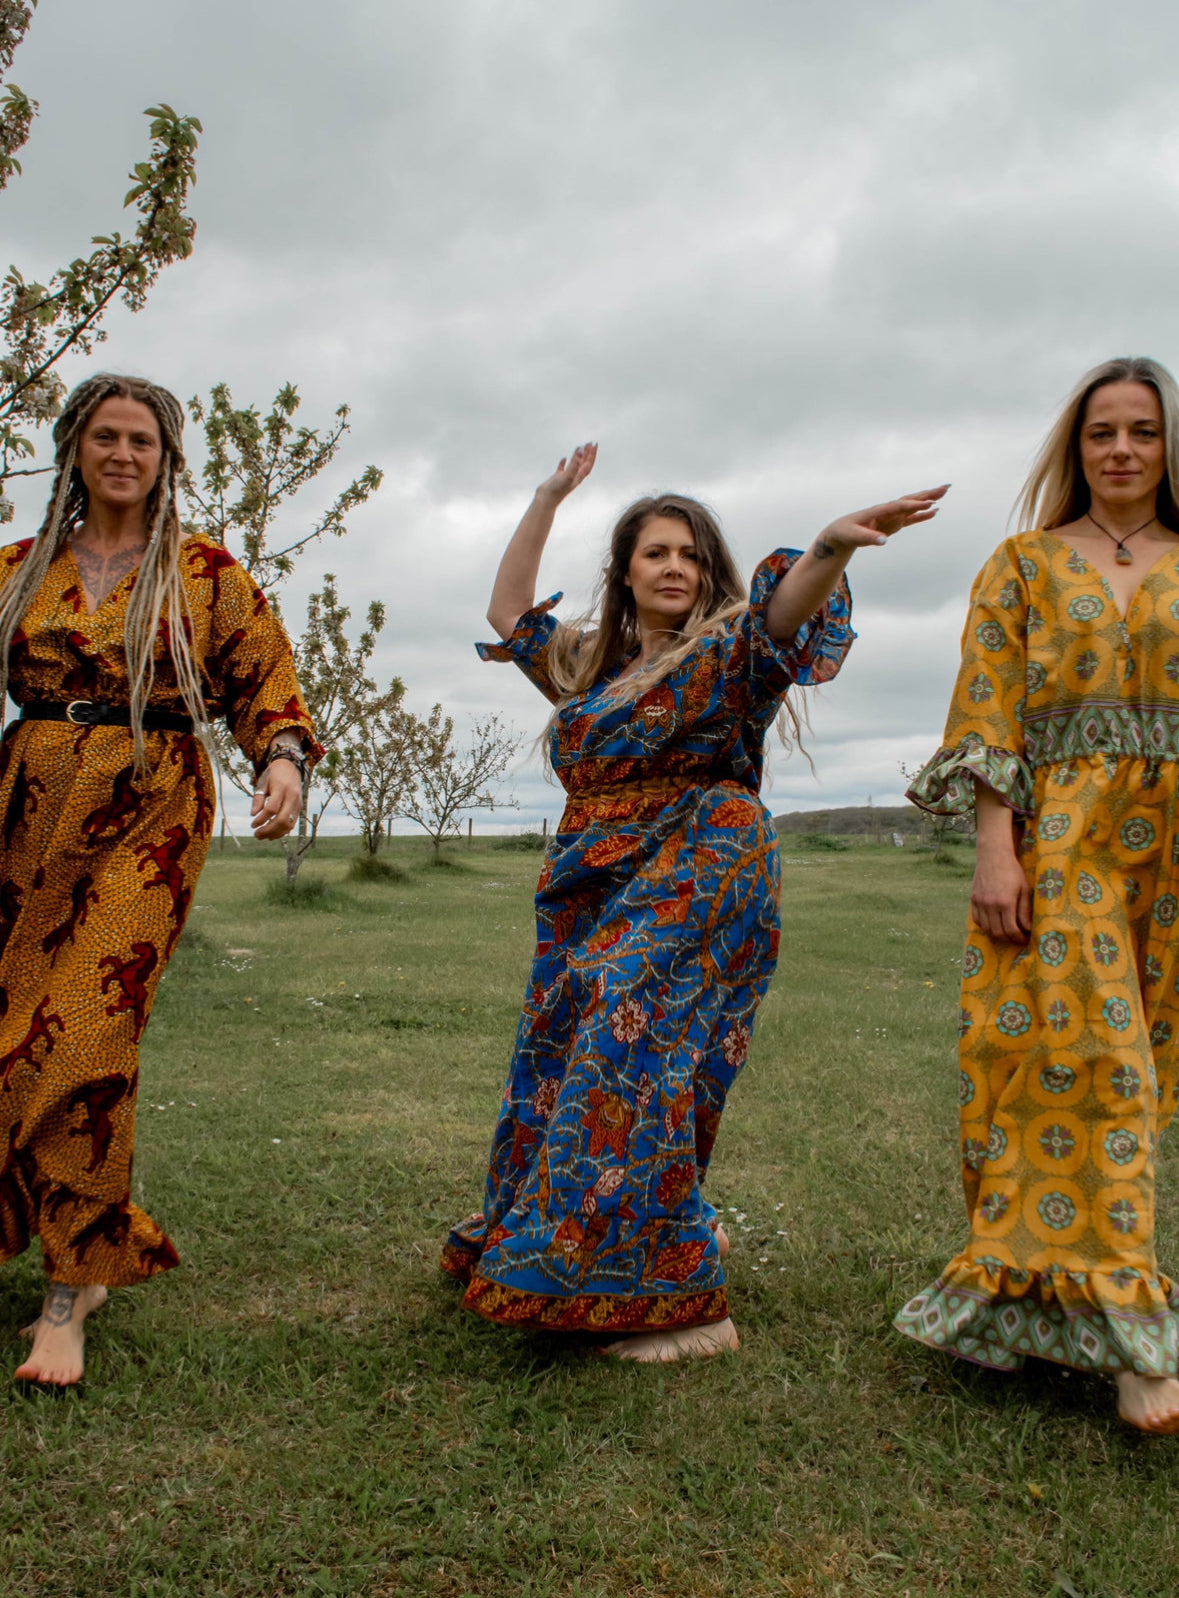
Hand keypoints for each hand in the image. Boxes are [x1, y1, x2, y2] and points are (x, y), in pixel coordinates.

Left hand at [251, 759, 302, 839]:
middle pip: (282, 819)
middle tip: (256, 835)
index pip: (272, 809)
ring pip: (288, 824)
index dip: (261, 819)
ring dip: (275, 833)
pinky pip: (292, 823)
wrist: (290, 767)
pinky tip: (272, 834)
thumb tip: (253, 814)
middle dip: (268, 830)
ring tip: (263, 836)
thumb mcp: (262, 782)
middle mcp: (292, 796)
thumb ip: (258, 798)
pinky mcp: (299, 807)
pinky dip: (282, 831)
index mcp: (281, 788)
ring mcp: (298, 803)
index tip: (252, 824)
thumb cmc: (274, 774)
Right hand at [536, 442, 596, 503]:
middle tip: (590, 443)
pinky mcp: (557, 479)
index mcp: (578, 477)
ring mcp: (565, 478)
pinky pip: (562, 469)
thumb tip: (581, 450)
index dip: (592, 454)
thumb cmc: (557, 490)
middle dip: (587, 454)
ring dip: (578, 457)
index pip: (588, 464)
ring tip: (579, 448)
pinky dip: (564, 463)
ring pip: (574, 465)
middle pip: (583, 464)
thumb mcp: (568, 475)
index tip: (594, 444)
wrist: (545, 500)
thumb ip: (575, 463)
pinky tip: (564, 458)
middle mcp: (574, 477)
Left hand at [817, 484, 948, 551]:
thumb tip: (883, 541)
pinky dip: (923, 515)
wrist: (841, 532)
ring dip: (929, 499)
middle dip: (928, 493)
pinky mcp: (893, 523)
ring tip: (945, 493)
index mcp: (879, 511)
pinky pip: (911, 518)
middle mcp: (888, 511)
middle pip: (911, 499)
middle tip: (946, 487)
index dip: (914, 505)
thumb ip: (869, 538)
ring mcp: (892, 516)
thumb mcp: (854, 536)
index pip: (900, 506)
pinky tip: (935, 512)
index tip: (930, 503)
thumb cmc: (846, 532)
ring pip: (913, 505)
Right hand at [970, 844, 1031, 943]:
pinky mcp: (973, 900)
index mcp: (1005, 902)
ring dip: (997, 934)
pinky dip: (986, 926)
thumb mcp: (1024, 889)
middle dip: (1009, 940)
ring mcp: (979, 903)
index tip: (1025, 940)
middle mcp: (990, 905)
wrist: (993, 856)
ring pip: (986, 929)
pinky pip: (977, 920)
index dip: (1019, 939)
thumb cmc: (1012, 871)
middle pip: (997, 933)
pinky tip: (994, 924)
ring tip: (1006, 933)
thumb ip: (1025, 910)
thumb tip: (1028, 928)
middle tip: (1017, 939)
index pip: (1011, 930)